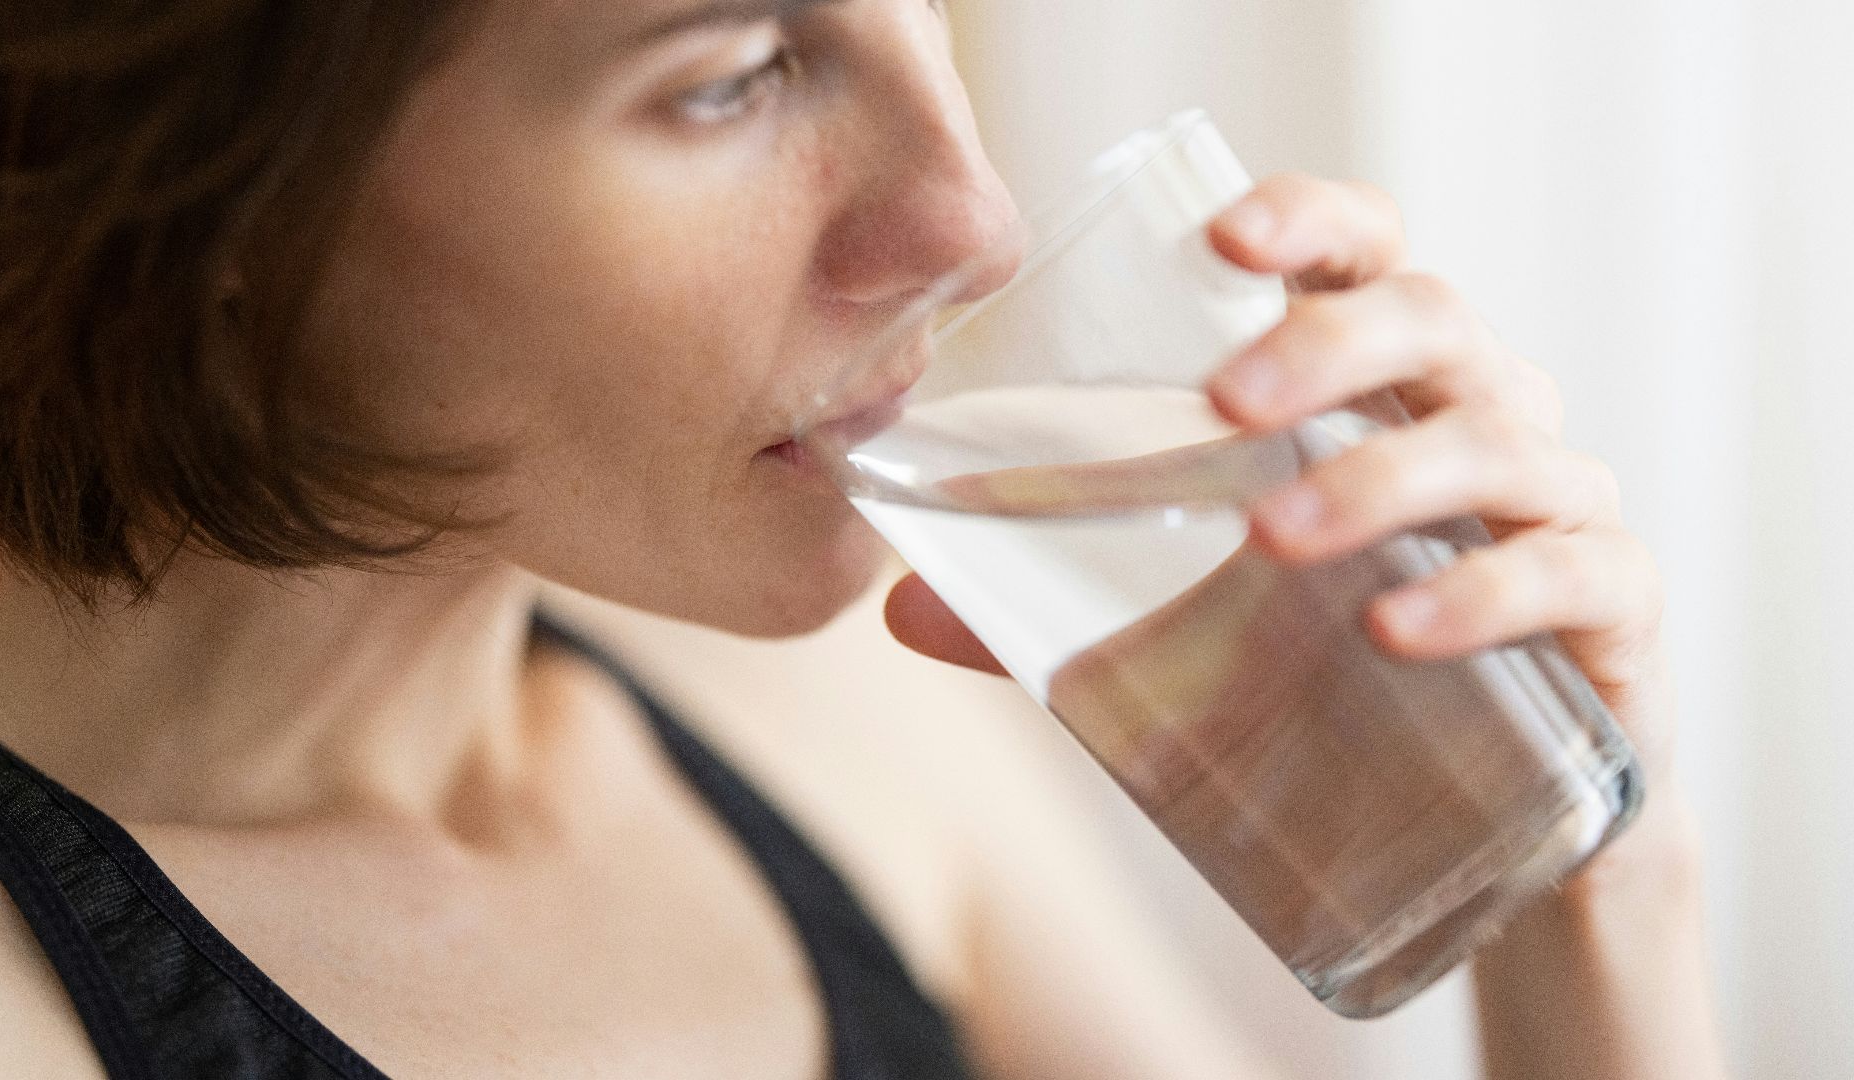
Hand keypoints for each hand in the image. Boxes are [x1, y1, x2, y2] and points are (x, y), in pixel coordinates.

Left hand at [884, 174, 1684, 880]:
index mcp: (1377, 388)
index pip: (1362, 256)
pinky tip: (1397, 633)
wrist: (1491, 823)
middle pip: (1432, 319)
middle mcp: (1477, 414)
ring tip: (1276, 542)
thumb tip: (900, 608)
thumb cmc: (1334, 679)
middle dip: (1328, 345)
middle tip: (1227, 405)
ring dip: (1381, 478)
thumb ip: (1059, 612)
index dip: (1308, 221)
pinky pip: (1571, 573)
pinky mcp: (1611, 609)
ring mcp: (1556, 504)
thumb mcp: (1196, 632)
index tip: (1222, 240)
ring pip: (1495, 438)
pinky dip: (1485, 593)